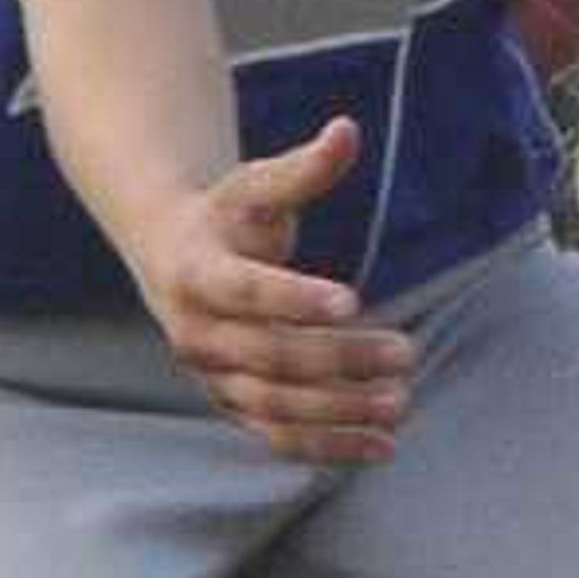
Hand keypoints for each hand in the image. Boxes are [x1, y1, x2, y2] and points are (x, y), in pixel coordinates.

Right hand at [129, 112, 413, 462]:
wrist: (172, 255)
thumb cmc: (227, 214)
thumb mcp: (256, 185)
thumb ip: (303, 169)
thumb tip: (348, 129)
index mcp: (195, 271)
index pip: (245, 292)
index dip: (295, 298)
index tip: (354, 300)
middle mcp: (195, 332)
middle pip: (270, 355)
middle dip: (339, 360)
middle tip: (406, 353)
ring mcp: (212, 376)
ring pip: (274, 405)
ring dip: (339, 412)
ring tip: (401, 403)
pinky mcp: (232, 404)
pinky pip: (277, 436)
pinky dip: (328, 447)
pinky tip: (383, 447)